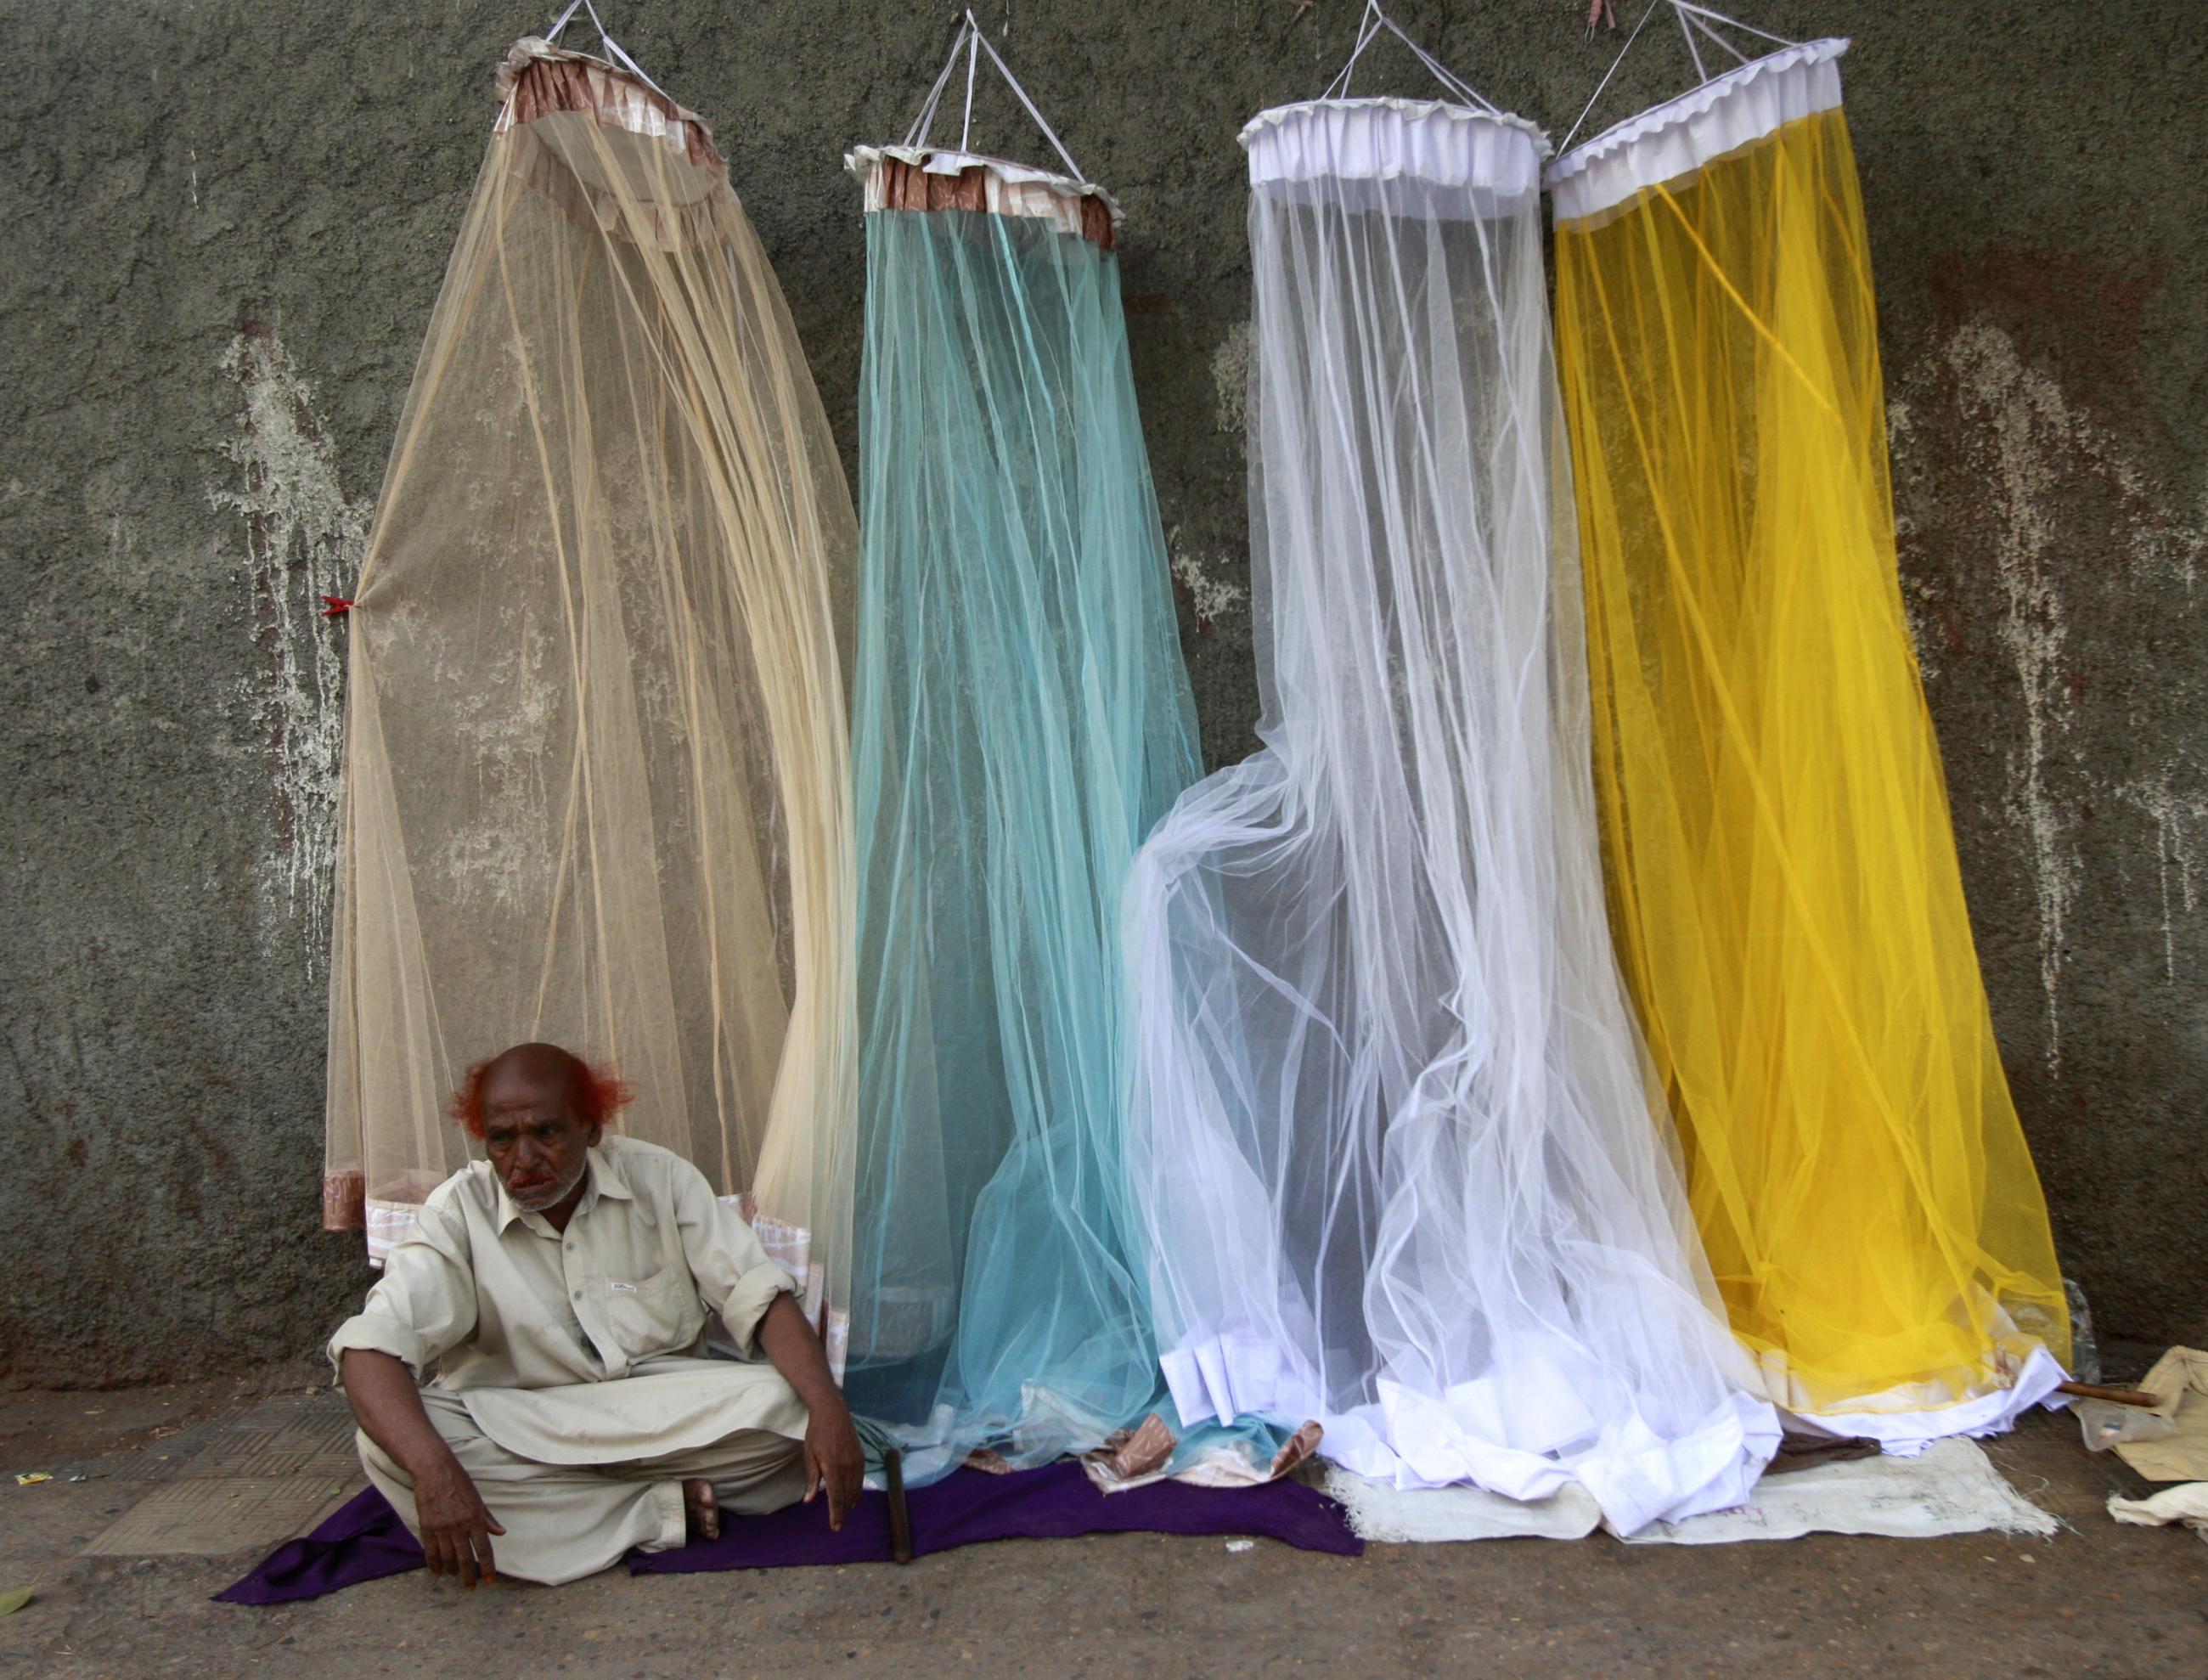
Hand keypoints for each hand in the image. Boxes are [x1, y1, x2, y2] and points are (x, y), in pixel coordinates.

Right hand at [412, 1455, 503, 1587]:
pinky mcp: (427, 1527)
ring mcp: (442, 1527)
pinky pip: (431, 1552)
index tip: (490, 1579)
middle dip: (468, 1576)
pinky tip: (437, 1572)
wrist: (434, 1471)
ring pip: (447, 1558)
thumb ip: (488, 1519)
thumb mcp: (477, 1499)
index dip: (487, 1566)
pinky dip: (434, 1564)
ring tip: (455, 1575)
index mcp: (475, 1518)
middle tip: (471, 1587)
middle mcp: (459, 1525)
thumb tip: (500, 1533)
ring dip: (452, 1570)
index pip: (483, 1548)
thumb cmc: (459, 1483)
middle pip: (465, 1558)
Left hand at [801, 1394, 864, 1531]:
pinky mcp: (861, 1457)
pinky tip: (852, 1495)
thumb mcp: (809, 1455)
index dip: (836, 1514)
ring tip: (844, 1512)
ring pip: (856, 1489)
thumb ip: (811, 1479)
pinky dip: (856, 1490)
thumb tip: (808, 1501)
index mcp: (833, 1468)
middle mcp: (848, 1467)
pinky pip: (860, 1479)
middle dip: (843, 1512)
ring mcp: (856, 1462)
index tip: (835, 1527)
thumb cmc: (817, 1433)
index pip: (836, 1497)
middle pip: (847, 1496)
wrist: (833, 1412)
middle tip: (838, 1524)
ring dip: (850, 1502)